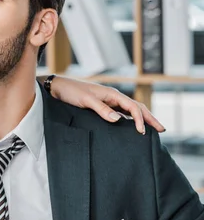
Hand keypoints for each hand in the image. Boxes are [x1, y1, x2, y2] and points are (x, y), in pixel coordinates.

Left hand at [49, 76, 164, 133]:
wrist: (58, 88)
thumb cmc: (71, 92)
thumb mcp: (85, 100)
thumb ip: (101, 109)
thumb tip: (119, 120)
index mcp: (112, 94)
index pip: (133, 107)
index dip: (140, 119)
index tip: (142, 132)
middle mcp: (112, 97)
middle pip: (136, 107)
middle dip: (150, 117)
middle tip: (162, 130)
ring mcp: (108, 101)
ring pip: (130, 110)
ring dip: (142, 118)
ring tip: (152, 129)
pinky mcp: (102, 106)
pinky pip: (121, 113)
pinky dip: (130, 119)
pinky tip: (132, 126)